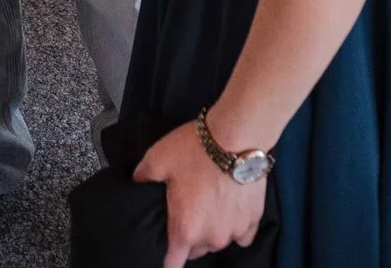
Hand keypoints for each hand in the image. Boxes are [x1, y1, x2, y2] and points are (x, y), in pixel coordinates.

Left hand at [133, 115, 267, 265]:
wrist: (237, 135)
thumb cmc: (196, 150)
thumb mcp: (157, 160)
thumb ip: (142, 177)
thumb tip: (136, 183)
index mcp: (185, 229)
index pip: (172, 264)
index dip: (166, 261)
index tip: (165, 251)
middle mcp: (211, 237)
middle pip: (196, 251)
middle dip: (189, 238)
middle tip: (185, 212)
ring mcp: (235, 230)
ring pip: (218, 242)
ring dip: (212, 230)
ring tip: (208, 205)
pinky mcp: (254, 219)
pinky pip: (242, 234)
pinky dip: (235, 226)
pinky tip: (230, 209)